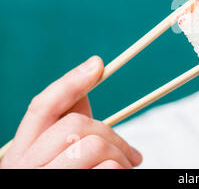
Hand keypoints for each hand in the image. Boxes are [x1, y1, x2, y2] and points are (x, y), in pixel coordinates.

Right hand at [0, 56, 141, 168]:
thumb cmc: (64, 182)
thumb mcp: (55, 161)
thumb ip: (66, 128)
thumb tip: (88, 81)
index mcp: (19, 155)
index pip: (42, 107)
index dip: (70, 82)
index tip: (99, 64)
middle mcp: (22, 167)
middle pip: (76, 124)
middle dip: (113, 134)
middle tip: (134, 156)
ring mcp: (42, 180)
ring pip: (90, 144)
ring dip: (120, 154)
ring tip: (127, 170)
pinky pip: (104, 169)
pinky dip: (120, 169)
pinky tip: (121, 177)